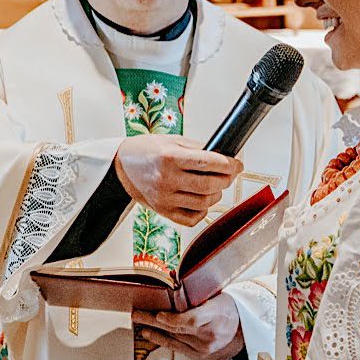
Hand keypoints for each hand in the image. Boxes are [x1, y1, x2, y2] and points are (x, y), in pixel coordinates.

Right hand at [114, 135, 241, 225]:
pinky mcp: (163, 211)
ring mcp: (164, 198)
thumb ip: (197, 148)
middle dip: (226, 180)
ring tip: (215, 186)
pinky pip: (191, 218)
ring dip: (217, 195)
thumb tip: (224, 156)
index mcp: (169, 157)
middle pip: (209, 186)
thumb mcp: (172, 140)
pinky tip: (201, 200)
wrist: (121, 166)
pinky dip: (202, 210)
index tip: (238, 164)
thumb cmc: (146, 151)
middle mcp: (166, 179)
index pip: (208, 162)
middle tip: (229, 174)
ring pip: (204, 203)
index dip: (229, 164)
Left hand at [135, 291, 243, 359]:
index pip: (193, 320)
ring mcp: (205, 347)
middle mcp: (210, 334)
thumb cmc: (229, 309)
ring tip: (139, 322)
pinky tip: (150, 334)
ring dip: (154, 329)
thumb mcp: (218, 295)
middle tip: (138, 314)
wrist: (244, 331)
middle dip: (153, 320)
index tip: (160, 314)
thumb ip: (198, 294)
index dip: (173, 319)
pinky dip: (162, 340)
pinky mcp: (200, 355)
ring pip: (174, 338)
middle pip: (178, 329)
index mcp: (217, 314)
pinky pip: (177, 347)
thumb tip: (173, 282)